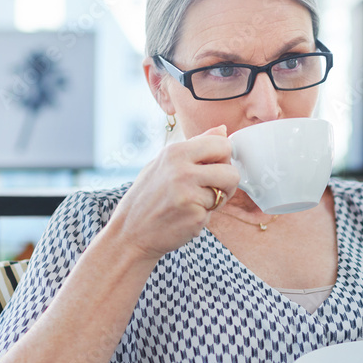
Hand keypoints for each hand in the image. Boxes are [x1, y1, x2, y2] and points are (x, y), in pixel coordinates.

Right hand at [108, 125, 239, 262]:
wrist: (130, 233)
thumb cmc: (147, 197)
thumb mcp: (163, 162)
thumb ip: (195, 145)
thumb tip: (223, 130)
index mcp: (175, 152)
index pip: (222, 144)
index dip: (223, 158)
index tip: (213, 168)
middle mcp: (182, 170)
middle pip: (231, 171)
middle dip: (227, 182)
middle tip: (211, 189)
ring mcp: (188, 194)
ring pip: (226, 193)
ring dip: (217, 200)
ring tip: (195, 203)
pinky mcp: (194, 216)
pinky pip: (214, 212)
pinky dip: (204, 216)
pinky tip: (185, 217)